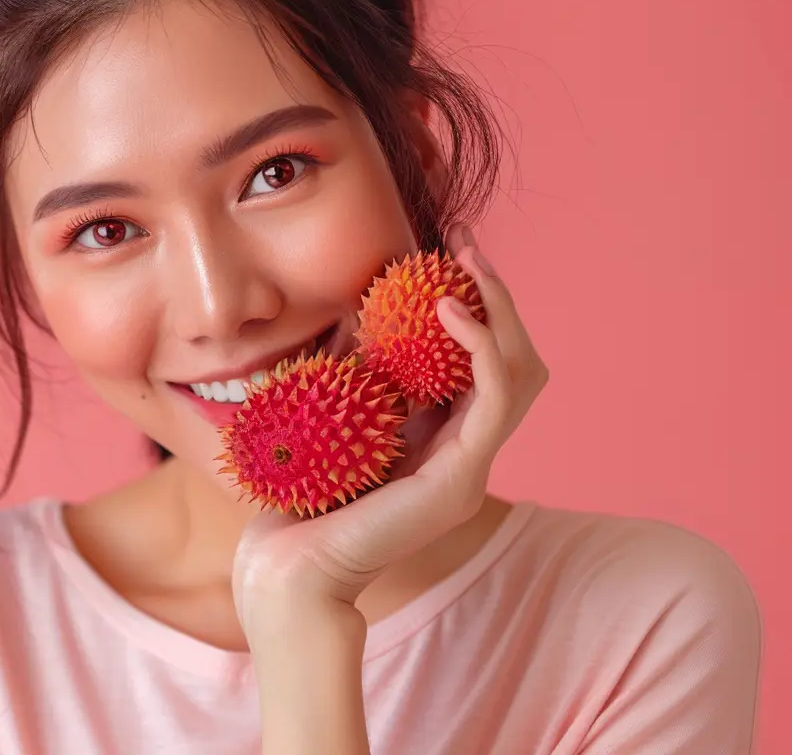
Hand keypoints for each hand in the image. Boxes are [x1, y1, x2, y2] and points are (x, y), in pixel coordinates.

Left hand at [231, 224, 548, 631]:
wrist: (292, 565)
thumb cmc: (302, 499)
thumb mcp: (336, 416)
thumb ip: (358, 374)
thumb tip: (358, 311)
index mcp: (443, 442)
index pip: (486, 367)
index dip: (478, 309)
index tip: (446, 258)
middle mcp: (468, 454)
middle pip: (519, 364)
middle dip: (500, 298)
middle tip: (467, 248)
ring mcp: (472, 467)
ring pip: (522, 373)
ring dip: (500, 310)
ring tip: (464, 267)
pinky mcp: (463, 475)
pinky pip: (495, 395)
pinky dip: (482, 345)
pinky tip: (449, 308)